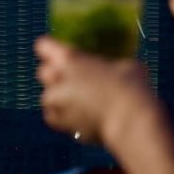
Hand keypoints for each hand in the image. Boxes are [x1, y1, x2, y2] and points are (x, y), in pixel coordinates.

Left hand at [34, 37, 149, 143]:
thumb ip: (111, 64)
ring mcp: (59, 106)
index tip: (56, 50)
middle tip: (69, 73)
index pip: (44, 46)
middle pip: (43, 72)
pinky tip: (75, 115)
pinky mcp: (65, 127)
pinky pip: (55, 118)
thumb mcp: (124, 63)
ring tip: (73, 97)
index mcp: (70, 58)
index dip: (49, 47)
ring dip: (57, 95)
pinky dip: (61, 116)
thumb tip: (116, 67)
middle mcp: (59, 80)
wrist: (130, 119)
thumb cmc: (131, 84)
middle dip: (53, 72)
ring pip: (47, 97)